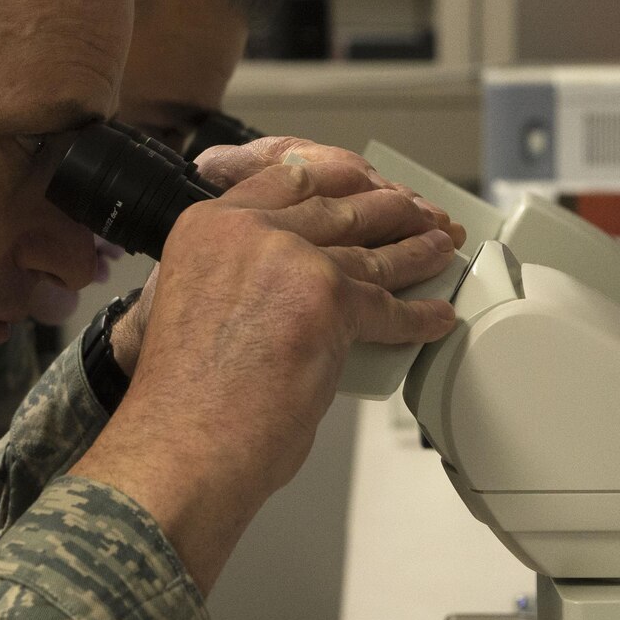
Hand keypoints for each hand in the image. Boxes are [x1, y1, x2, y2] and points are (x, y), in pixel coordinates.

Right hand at [77, 144, 458, 589]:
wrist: (185, 440)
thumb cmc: (183, 398)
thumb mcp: (189, 305)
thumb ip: (236, 278)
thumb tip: (283, 290)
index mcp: (207, 227)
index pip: (282, 179)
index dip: (332, 179)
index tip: (358, 181)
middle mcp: (245, 230)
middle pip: (334, 207)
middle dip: (385, 211)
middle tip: (413, 213)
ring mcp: (288, 259)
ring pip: (368, 251)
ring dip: (413, 252)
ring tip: (436, 251)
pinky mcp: (327, 297)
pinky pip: (387, 305)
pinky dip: (417, 315)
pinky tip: (433, 316)